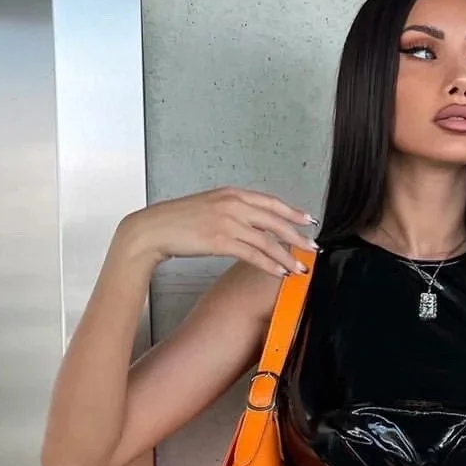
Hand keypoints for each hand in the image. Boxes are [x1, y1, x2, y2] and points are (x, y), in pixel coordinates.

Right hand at [120, 187, 315, 277]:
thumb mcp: (209, 206)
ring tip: (300, 268)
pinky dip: (269, 264)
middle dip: (297, 236)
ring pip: (267, 240)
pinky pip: (253, 254)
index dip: (292, 212)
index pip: (270, 202)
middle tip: (312, 248)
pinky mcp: (220, 241)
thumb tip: (251, 222)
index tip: (308, 220)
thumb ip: (231, 210)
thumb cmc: (177, 220)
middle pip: (275, 221)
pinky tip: (279, 271)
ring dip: (287, 256)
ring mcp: (227, 222)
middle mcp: (232, 204)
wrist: (153, 229)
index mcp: (231, 193)